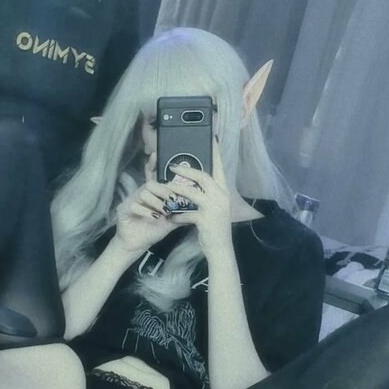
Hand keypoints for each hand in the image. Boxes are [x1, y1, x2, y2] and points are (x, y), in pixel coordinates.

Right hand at [114, 150, 174, 254]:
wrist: (137, 244)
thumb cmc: (153, 230)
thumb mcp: (170, 221)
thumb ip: (181, 213)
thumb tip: (197, 207)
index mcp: (152, 194)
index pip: (153, 176)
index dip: (153, 164)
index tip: (156, 154)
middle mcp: (141, 194)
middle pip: (151, 183)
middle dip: (164, 191)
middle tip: (173, 201)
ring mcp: (131, 201)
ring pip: (143, 192)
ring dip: (156, 202)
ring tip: (164, 212)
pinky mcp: (124, 210)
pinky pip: (134, 205)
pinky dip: (146, 211)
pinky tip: (154, 218)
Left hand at [165, 139, 232, 254]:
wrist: (221, 249)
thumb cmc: (215, 228)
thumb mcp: (214, 207)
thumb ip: (207, 195)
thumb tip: (193, 183)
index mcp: (224, 191)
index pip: (219, 168)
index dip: (215, 153)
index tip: (212, 139)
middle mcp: (221, 197)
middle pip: (203, 176)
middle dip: (187, 170)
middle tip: (173, 166)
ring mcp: (214, 208)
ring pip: (192, 192)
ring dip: (176, 189)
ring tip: (164, 186)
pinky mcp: (205, 220)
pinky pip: (186, 213)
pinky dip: (177, 215)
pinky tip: (170, 217)